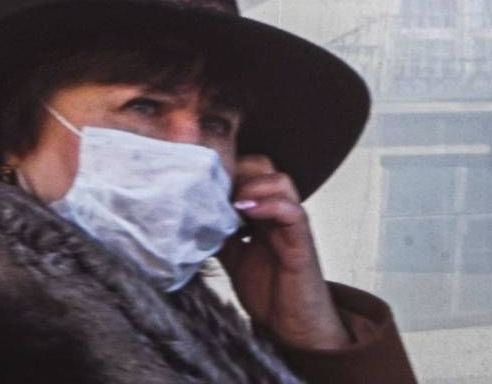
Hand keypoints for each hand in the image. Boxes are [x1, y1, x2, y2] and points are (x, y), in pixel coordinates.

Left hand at [217, 155, 349, 350]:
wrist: (293, 325)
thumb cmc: (269, 291)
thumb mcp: (233, 257)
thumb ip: (219, 236)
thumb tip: (190, 220)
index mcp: (263, 213)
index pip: (248, 172)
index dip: (226, 171)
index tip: (201, 185)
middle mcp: (279, 211)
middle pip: (264, 167)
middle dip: (237, 171)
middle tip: (214, 191)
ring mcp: (292, 224)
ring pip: (280, 181)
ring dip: (252, 185)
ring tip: (231, 202)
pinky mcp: (301, 241)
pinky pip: (292, 211)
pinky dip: (269, 205)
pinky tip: (245, 213)